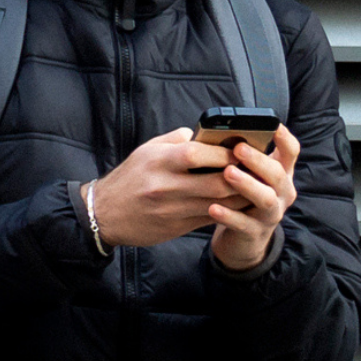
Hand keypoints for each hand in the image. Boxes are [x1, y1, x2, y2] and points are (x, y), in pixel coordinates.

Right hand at [83, 128, 249, 247]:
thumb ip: (176, 140)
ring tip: (256, 186)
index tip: (242, 149)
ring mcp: (173, 209)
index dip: (224, 152)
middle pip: (216, 182)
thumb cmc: (129, 178)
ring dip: (241, 196)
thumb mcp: (146, 150)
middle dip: (241, 176)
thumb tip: (203, 134)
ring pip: (218, 204)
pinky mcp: (177, 227)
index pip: (198, 153)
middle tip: (256, 170)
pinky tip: (240, 204)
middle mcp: (166, 186)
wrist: (104, 214)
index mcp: (160, 162)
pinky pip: (210, 218)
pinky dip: (228, 211)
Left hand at [209, 124, 298, 271]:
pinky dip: (228, 215)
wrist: (245, 237)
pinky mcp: (256, 232)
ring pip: (265, 199)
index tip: (273, 125)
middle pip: (277, 174)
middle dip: (258, 160)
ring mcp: (272, 213)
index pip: (291, 151)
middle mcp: (282, 192)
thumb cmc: (244, 197)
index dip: (284, 138)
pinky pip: (243, 223)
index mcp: (282, 173)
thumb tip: (220, 135)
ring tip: (227, 173)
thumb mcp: (251, 176)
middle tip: (238, 149)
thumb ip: (244, 159)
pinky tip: (213, 207)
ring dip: (247, 184)